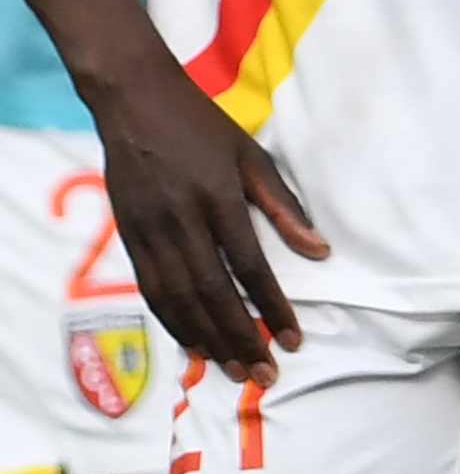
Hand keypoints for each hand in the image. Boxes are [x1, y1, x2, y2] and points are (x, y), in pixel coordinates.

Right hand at [98, 74, 318, 372]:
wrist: (132, 101)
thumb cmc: (202, 127)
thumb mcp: (252, 156)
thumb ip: (284, 206)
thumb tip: (319, 252)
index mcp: (215, 199)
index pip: (248, 267)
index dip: (271, 307)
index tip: (293, 338)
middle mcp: (178, 220)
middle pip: (210, 293)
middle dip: (239, 337)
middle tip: (264, 372)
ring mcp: (147, 229)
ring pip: (176, 298)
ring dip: (205, 338)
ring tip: (232, 369)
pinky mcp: (127, 234)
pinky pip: (151, 288)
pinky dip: (172, 320)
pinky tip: (192, 342)